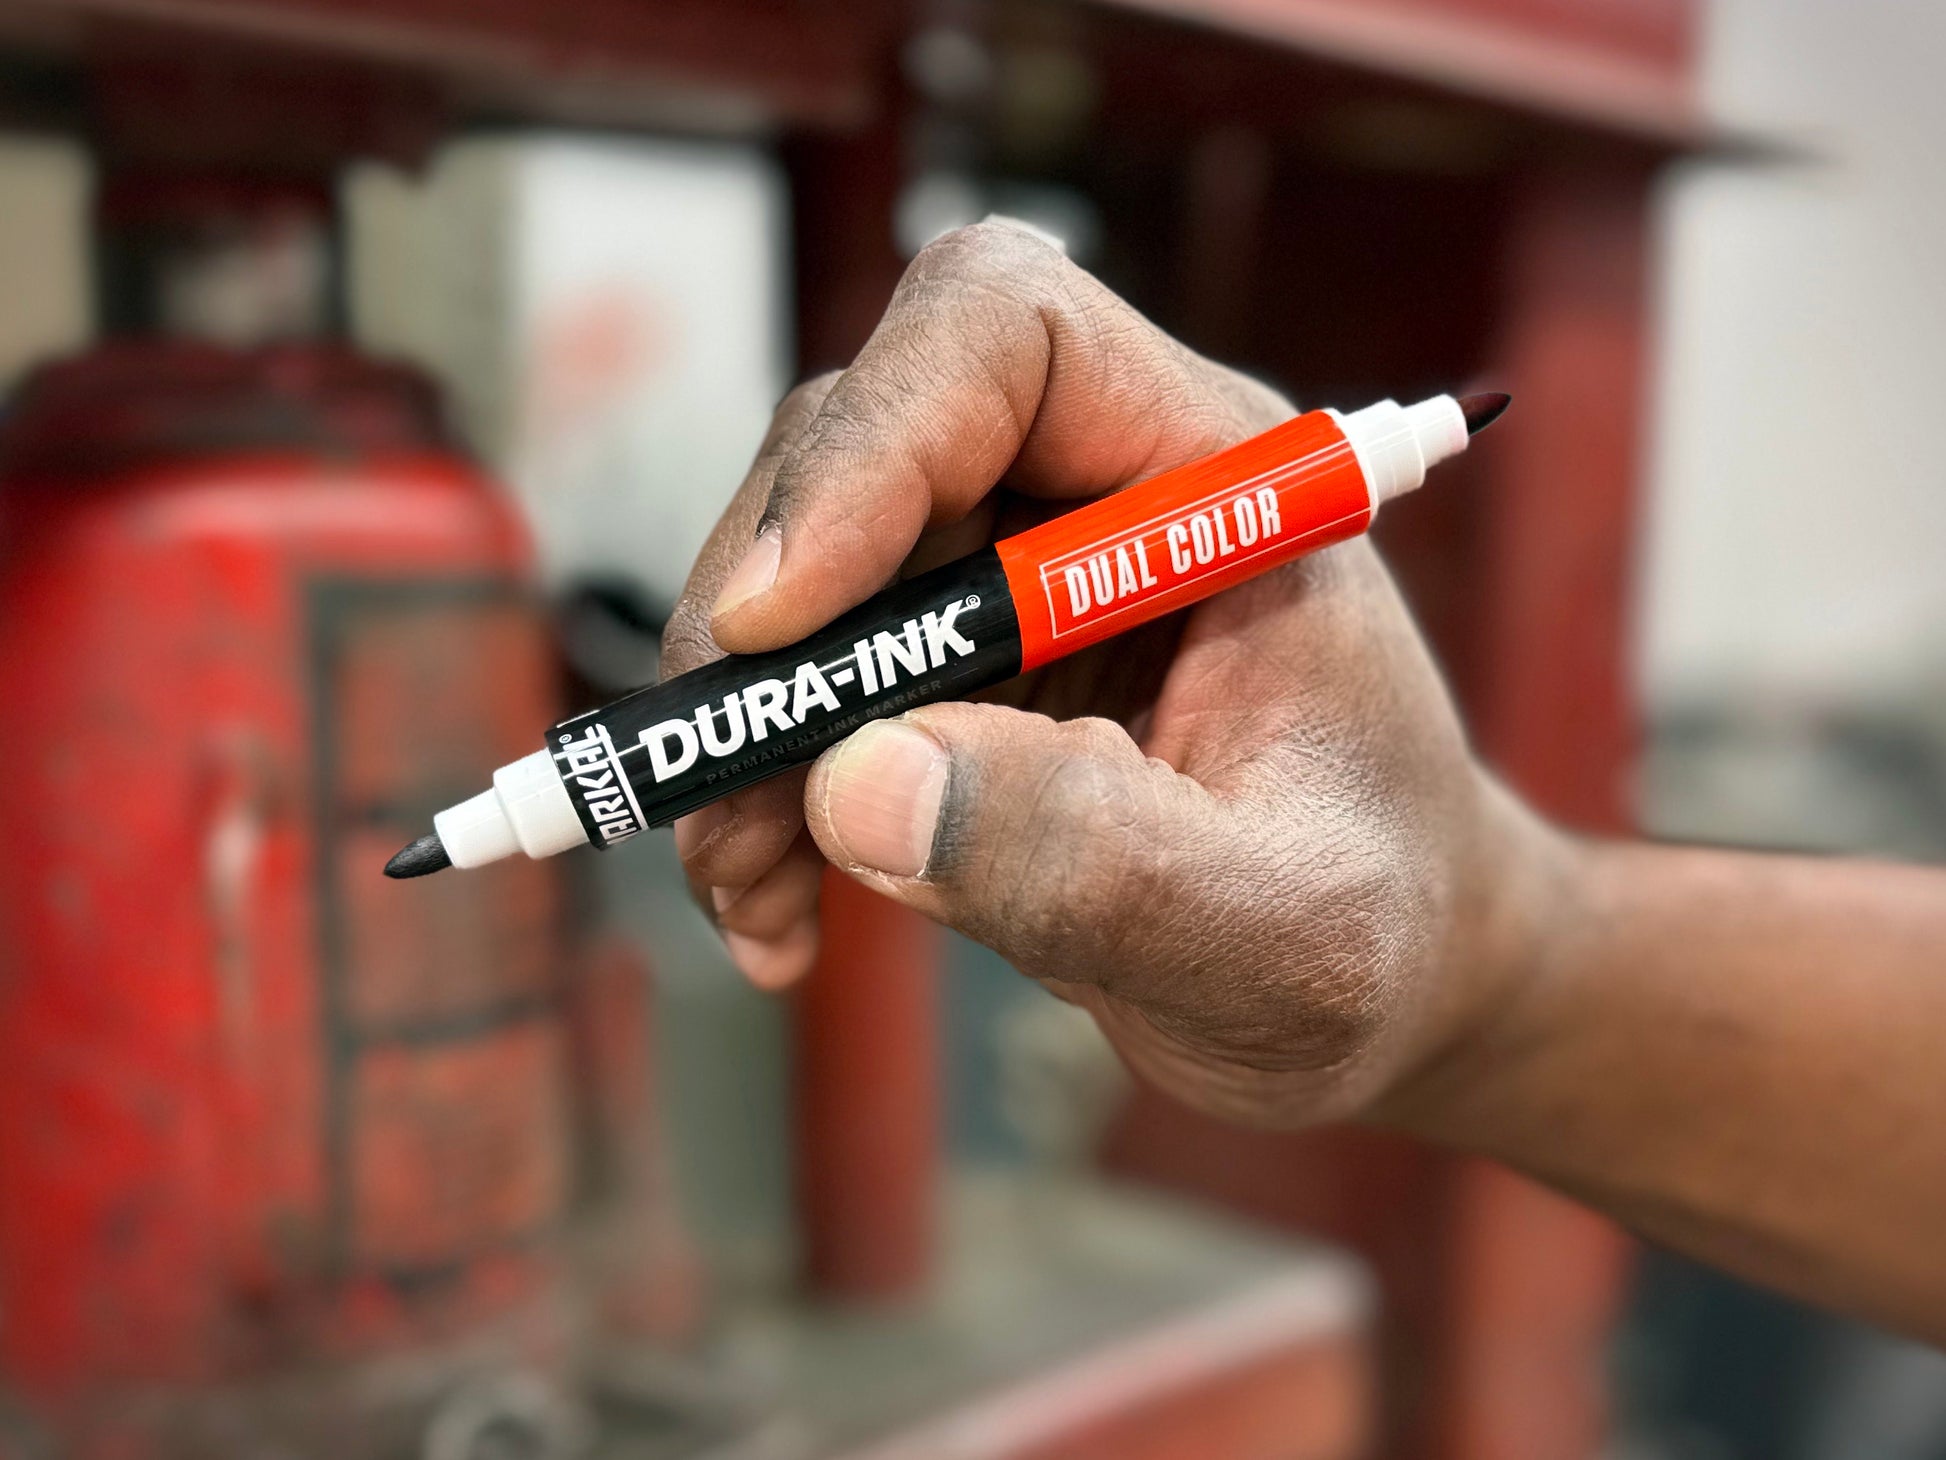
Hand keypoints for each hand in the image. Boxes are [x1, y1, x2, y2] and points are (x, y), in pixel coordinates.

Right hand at [662, 220, 1549, 1126]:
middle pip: (859, 443)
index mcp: (1215, 484)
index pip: (1014, 337)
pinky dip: (752, 791)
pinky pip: (799, 682)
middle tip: (720, 796)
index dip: (878, 439)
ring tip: (747, 890)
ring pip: (796, 566)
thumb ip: (1102, 858)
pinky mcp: (948, 668)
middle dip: (763, 619)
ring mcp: (1005, 575)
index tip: (787, 619)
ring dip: (737, 722)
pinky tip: (777, 914)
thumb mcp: (1283, 933)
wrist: (1390, 976)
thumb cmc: (1379, 926)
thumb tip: (858, 782)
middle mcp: (1093, 492)